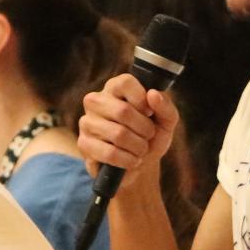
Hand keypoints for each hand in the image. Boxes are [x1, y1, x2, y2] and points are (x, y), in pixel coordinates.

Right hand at [77, 75, 179, 196]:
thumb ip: (165, 106)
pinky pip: (109, 153)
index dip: (142, 100)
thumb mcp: (166, 122)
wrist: (139, 166)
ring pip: (118, 134)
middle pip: (123, 111)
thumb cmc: (151, 138)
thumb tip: (152, 94)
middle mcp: (96, 101)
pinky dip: (128, 160)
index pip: (125, 82)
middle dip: (144, 129)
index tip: (149, 113)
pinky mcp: (84, 144)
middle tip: (148, 136)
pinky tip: (132, 160)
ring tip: (141, 150)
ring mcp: (87, 122)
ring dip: (138, 147)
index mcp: (115, 88)